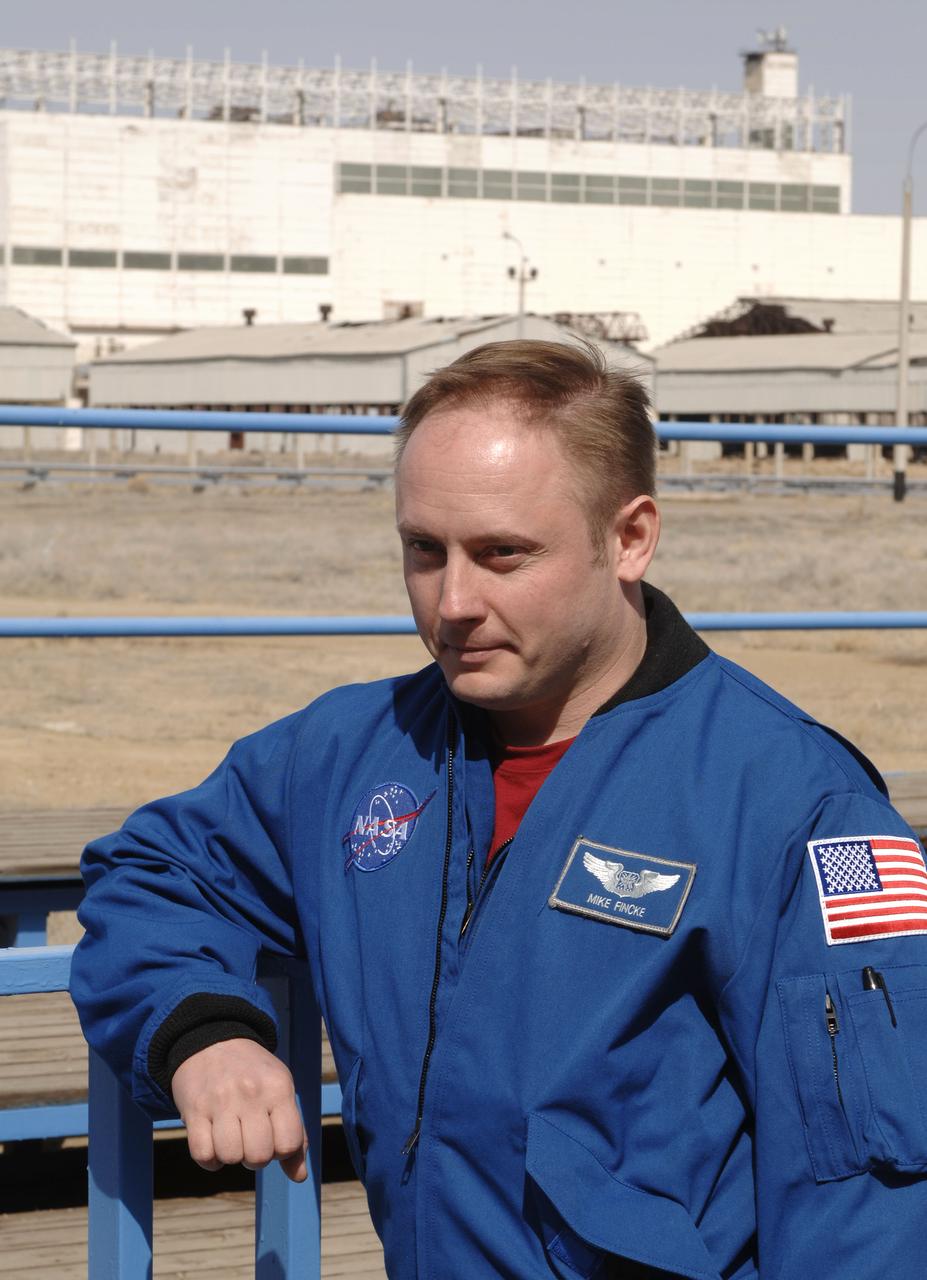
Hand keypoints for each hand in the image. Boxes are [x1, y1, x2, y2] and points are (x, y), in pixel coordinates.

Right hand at [171, 1038, 307, 1181]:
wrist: (212, 1040)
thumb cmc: (254, 1074)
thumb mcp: (281, 1091)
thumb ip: (294, 1133)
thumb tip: (300, 1177)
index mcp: (278, 1088)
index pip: (288, 1143)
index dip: (282, 1150)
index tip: (274, 1137)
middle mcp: (251, 1092)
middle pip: (258, 1156)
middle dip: (257, 1157)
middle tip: (251, 1139)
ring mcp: (220, 1100)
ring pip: (230, 1157)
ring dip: (232, 1156)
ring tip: (233, 1138)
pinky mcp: (194, 1109)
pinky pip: (202, 1155)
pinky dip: (209, 1160)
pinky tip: (214, 1144)